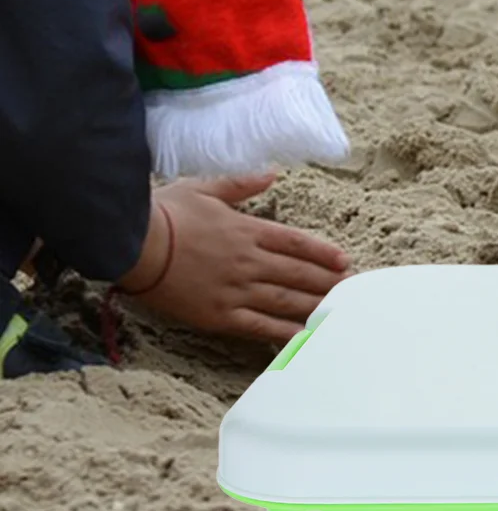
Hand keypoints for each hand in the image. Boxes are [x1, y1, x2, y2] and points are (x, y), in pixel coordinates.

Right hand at [119, 172, 350, 343]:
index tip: (344, 262)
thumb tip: (271, 173)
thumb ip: (241, 184)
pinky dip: (285, 333)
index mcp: (247, 230)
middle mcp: (249, 261)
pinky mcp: (218, 315)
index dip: (324, 254)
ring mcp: (236, 289)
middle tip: (353, 292)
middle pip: (299, 274)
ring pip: (286, 300)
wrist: (130, 243)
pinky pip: (260, 326)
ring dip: (316, 306)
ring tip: (340, 313)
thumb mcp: (203, 188)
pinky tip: (305, 337)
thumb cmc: (163, 213)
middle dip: (329, 283)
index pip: (297, 243)